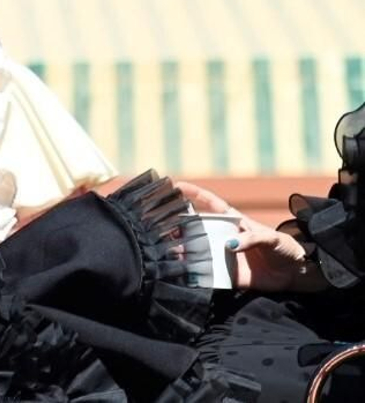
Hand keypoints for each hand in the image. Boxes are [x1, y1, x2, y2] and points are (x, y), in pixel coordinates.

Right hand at [175, 181, 323, 293]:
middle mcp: (224, 237)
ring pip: (198, 251)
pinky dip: (196, 274)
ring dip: (184, 251)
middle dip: (179, 226)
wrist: (296, 274)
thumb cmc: (285, 248)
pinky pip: (209, 274)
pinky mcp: (229, 275)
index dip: (193, 193)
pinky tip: (183, 273)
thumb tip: (229, 245)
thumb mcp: (272, 238)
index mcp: (234, 222)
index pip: (210, 203)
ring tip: (169, 251)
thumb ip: (252, 238)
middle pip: (197, 228)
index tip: (175, 186)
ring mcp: (225, 256)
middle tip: (164, 227)